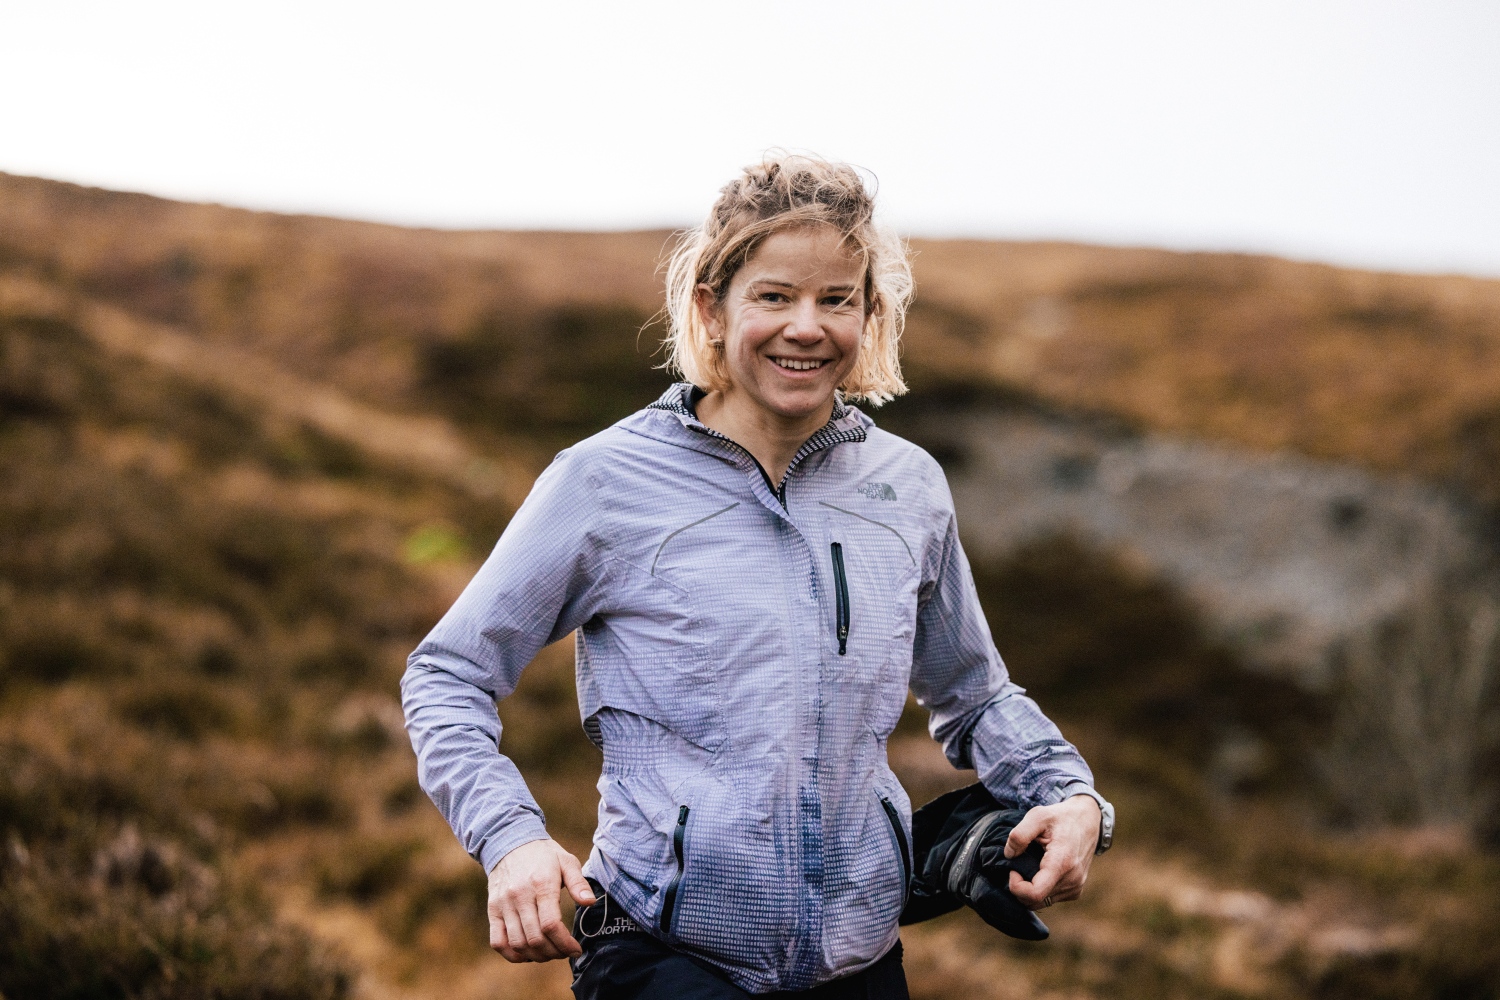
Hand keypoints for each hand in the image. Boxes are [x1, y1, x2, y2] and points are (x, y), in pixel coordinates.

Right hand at [487, 838, 596, 961]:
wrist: (510, 842)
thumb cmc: (543, 855)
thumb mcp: (566, 861)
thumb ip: (578, 883)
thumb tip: (590, 902)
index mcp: (542, 884)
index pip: (551, 924)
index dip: (565, 943)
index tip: (576, 949)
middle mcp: (520, 896)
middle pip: (535, 938)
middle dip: (554, 952)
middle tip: (564, 953)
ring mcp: (503, 904)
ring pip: (518, 943)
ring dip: (536, 956)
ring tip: (549, 954)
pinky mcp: (493, 910)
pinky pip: (497, 941)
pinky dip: (512, 954)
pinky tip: (527, 954)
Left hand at [1003, 794, 1100, 910]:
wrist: (1087, 820)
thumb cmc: (1060, 817)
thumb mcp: (1037, 815)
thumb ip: (1019, 835)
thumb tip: (1009, 855)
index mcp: (1062, 862)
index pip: (1035, 893)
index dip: (1016, 886)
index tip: (1012, 869)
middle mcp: (1072, 879)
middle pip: (1035, 901)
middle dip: (1020, 888)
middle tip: (1018, 866)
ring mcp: (1075, 887)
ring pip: (1042, 902)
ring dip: (1029, 890)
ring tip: (1029, 866)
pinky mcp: (1076, 890)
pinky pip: (1051, 899)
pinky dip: (1040, 890)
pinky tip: (1040, 872)